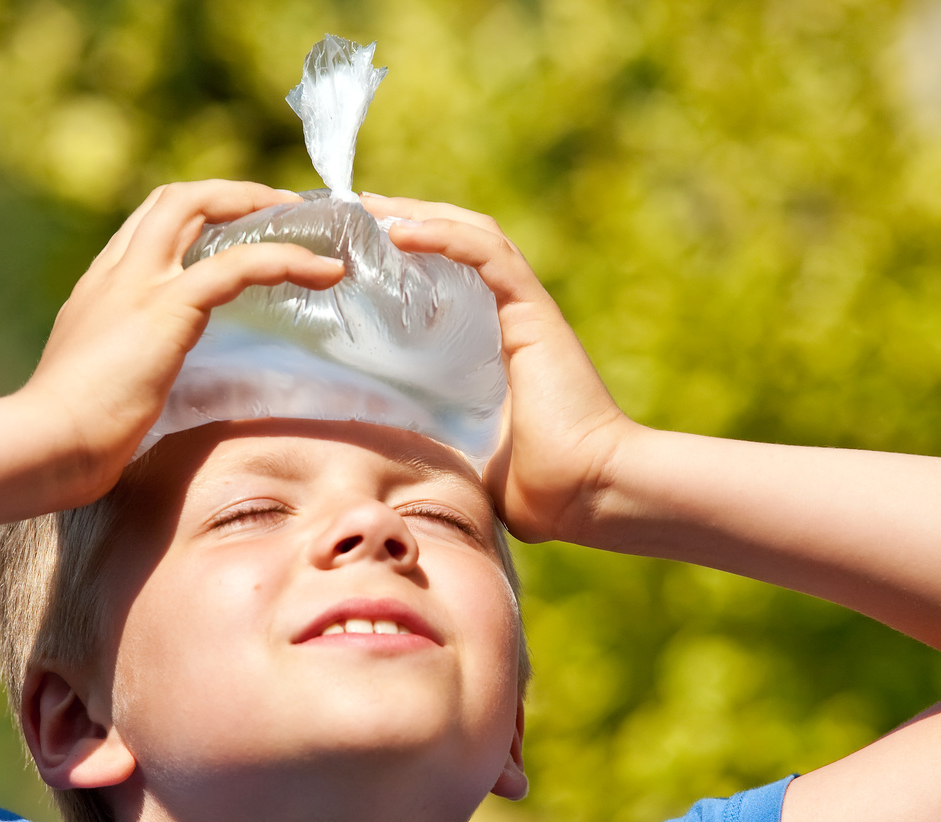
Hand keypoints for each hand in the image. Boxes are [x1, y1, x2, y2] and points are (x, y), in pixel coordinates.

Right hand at [21, 180, 345, 501]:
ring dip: (260, 207)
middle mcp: (117, 273)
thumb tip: (155, 388)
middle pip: (173, 199)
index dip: (198, 217)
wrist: (46, 444)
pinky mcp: (167, 308)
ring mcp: (139, 284)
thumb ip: (128, 369)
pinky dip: (284, 260)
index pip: (148, 227)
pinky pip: (237, 265)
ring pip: (201, 207)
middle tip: (280, 210)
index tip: (238, 230)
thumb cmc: (67, 436)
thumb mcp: (102, 386)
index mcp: (99, 289)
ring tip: (311, 229)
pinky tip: (324, 272)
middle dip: (231, 194)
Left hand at [362, 195, 634, 543]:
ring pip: (473, 234)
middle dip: (406, 218)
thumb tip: (380, 454)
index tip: (357, 247)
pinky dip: (445, 235)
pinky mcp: (534, 313)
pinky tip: (400, 231)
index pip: (452, 276)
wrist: (588, 495)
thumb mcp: (463, 453)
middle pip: (458, 242)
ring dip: (420, 214)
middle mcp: (513, 317)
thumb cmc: (537, 490)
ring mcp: (527, 311)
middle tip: (353, 211)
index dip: (409, 253)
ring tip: (369, 207)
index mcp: (496, 344)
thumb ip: (431, 439)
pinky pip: (489, 254)